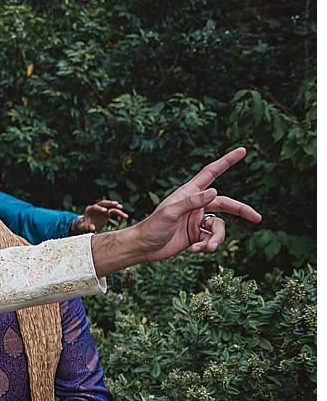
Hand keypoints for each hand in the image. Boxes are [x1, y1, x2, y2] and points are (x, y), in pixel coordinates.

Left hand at [71, 199, 127, 233]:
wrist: (86, 225)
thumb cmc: (83, 225)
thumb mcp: (83, 227)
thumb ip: (87, 227)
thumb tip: (92, 228)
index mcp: (90, 209)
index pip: (95, 207)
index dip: (100, 208)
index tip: (105, 211)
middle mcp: (97, 207)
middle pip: (103, 203)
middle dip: (109, 203)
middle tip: (115, 204)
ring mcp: (102, 209)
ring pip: (110, 206)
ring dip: (116, 207)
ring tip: (121, 208)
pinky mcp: (107, 213)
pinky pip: (114, 212)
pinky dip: (119, 213)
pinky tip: (125, 216)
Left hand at [127, 148, 260, 262]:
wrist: (143, 247)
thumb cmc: (152, 227)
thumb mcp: (170, 213)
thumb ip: (191, 202)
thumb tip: (214, 191)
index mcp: (189, 193)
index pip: (211, 173)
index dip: (227, 162)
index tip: (242, 150)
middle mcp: (196, 204)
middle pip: (226, 204)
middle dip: (241, 211)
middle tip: (257, 218)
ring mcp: (197, 220)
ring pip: (219, 227)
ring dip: (217, 239)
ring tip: (208, 248)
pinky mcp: (196, 235)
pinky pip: (211, 239)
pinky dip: (207, 246)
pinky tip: (196, 250)